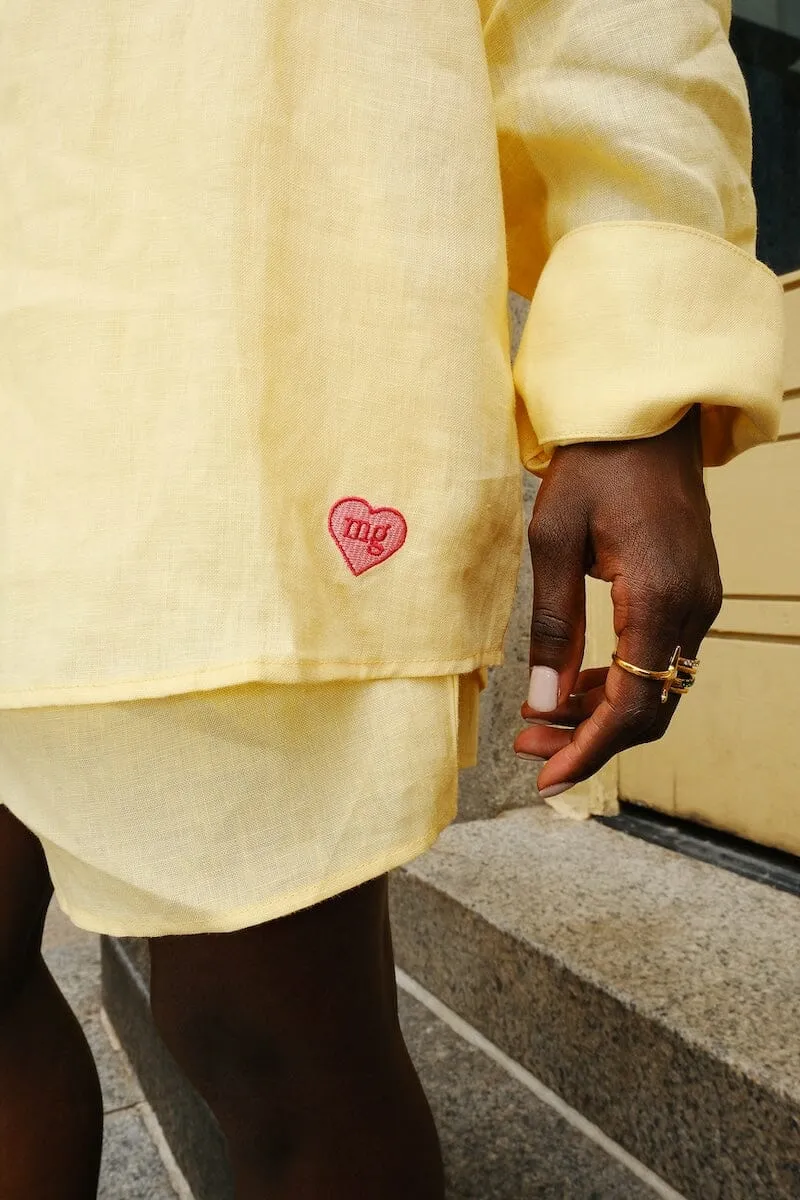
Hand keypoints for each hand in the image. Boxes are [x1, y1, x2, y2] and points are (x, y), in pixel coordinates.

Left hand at [513, 405, 722, 797]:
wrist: (643, 415)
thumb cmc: (593, 466)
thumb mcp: (553, 541)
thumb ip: (554, 626)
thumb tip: (544, 702)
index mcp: (658, 597)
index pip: (630, 705)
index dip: (588, 750)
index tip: (547, 779)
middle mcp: (692, 607)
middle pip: (649, 708)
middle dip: (588, 740)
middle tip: (529, 753)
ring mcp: (699, 600)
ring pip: (656, 688)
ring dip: (601, 714)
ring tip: (540, 726)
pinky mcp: (691, 591)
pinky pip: (659, 657)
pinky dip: (619, 682)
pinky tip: (576, 687)